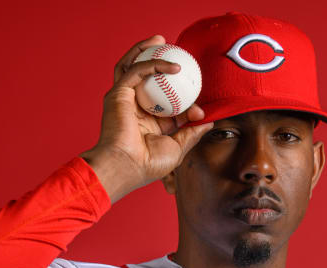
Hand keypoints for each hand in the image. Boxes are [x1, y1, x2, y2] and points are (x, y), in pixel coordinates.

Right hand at [80, 35, 213, 202]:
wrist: (126, 167)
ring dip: (146, 51)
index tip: (200, 110)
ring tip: (161, 40)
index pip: (167, 102)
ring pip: (133, 67)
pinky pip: (136, 71)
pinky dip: (153, 64)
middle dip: (157, 61)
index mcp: (147, 122)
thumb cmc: (148, 164)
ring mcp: (125, 99)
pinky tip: (172, 65)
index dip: (185, 101)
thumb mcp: (178, 148)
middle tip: (175, 52)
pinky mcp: (118, 94)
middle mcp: (135, 108)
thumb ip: (192, 133)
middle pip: (146, 78)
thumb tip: (208, 122)